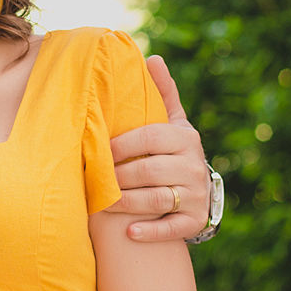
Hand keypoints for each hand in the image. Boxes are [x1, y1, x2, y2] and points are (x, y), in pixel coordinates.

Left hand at [107, 54, 209, 241]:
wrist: (198, 191)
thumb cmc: (172, 151)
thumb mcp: (172, 123)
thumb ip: (163, 94)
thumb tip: (153, 57)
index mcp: (185, 138)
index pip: (149, 137)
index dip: (120, 145)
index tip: (98, 150)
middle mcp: (194, 166)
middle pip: (148, 171)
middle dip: (117, 177)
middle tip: (92, 181)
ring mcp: (196, 195)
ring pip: (155, 200)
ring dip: (125, 204)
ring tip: (102, 204)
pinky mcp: (194, 222)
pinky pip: (171, 229)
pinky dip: (150, 232)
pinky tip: (129, 233)